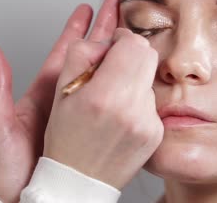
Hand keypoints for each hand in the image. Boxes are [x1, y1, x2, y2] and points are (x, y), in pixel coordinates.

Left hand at [0, 0, 120, 202]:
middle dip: (104, 31)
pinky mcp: (97, 126)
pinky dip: (127, 83)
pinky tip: (139, 74)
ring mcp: (85, 110)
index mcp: (46, 91)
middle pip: (91, 56)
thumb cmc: (10, 167)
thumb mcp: (0, 125)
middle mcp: (68, 97)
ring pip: (106, 74)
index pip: (67, 52)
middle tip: (117, 8)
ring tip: (132, 32)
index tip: (88, 7)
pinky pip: (116, 100)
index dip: (78, 29)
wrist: (35, 194)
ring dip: (118, 52)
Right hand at [43, 22, 163, 189]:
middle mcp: (131, 109)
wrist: (79, 180)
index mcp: (104, 95)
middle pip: (148, 55)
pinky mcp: (156, 132)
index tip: (111, 44)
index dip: (121, 37)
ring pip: (149, 77)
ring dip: (133, 77)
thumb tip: (103, 40)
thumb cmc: (65, 139)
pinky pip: (152, 100)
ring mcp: (148, 122)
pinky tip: (120, 112)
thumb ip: (81, 53)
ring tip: (112, 95)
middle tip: (113, 62)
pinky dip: (137, 99)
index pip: (132, 43)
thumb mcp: (59, 90)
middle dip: (130, 52)